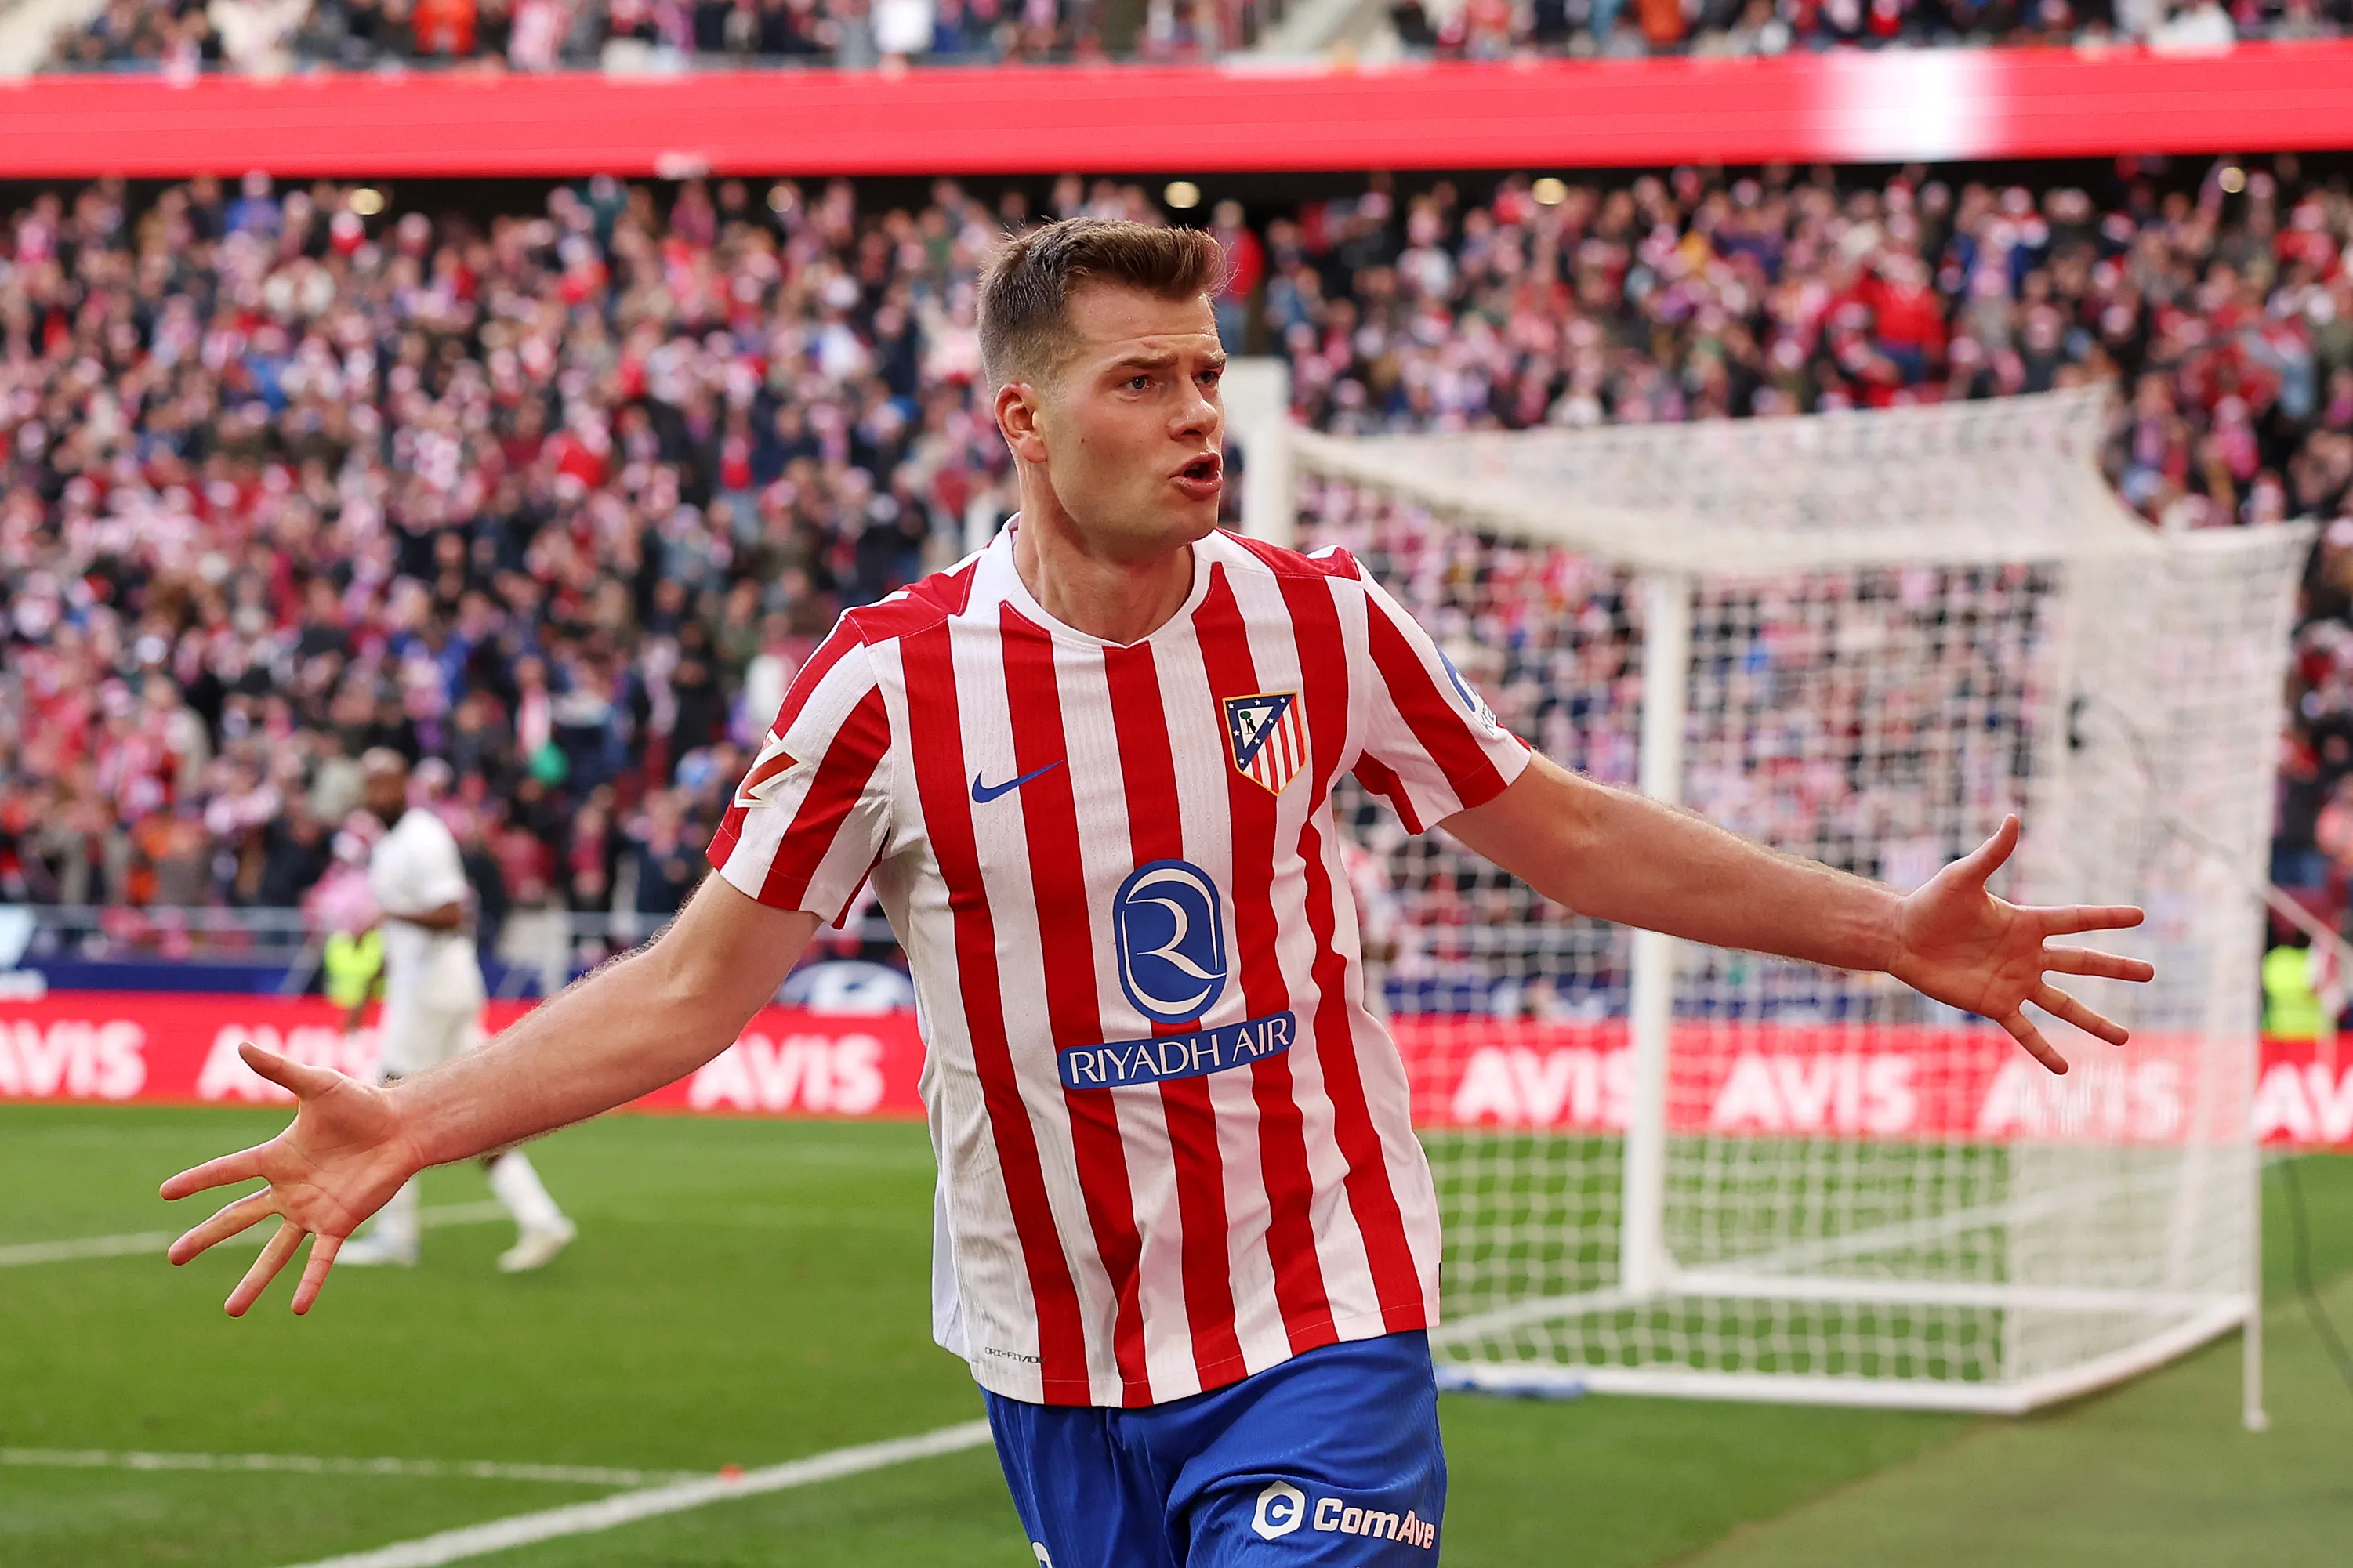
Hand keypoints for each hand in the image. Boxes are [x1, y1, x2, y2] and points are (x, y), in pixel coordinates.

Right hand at [159, 1044, 421, 1315]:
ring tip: (230, 1311)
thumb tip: (242, 1044)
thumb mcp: (317, 1085)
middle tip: (173, 1257)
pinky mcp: (340, 1222)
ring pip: (274, 1251)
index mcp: (277, 1157)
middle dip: (205, 1237)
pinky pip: (321, 1259)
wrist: (404, 1127)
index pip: (227, 1170)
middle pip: (237, 1217)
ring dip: (253, 1280)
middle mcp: (289, 1189)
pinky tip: (296, 1308)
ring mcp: (312, 1210)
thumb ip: (280, 1070)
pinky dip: (310, 1282)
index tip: (165, 1193)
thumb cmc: (362, 1103)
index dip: (198, 1181)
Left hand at [1887, 816, 2154, 1075]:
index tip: (2140, 915)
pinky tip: (2064, 1069)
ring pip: (2063, 1005)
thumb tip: (2012, 818)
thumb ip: (1992, 854)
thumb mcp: (1962, 877)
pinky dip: (2043, 1050)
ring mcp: (2014, 982)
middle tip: (2151, 972)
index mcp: (2025, 923)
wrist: (1900, 936)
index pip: (2075, 920)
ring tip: (2124, 1039)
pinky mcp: (1993, 1004)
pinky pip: (2024, 1031)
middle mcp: (2027, 955)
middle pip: (2082, 963)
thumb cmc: (1930, 903)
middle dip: (2116, 968)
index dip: (2106, 918)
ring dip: (2093, 1022)